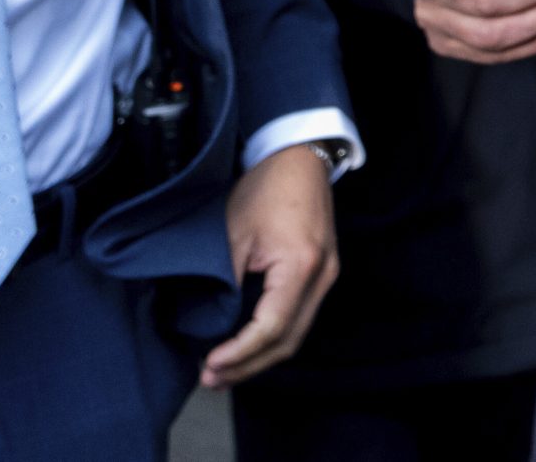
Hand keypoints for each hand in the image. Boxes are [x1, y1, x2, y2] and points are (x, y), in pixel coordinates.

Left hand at [200, 144, 339, 388]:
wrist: (298, 156)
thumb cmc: (266, 186)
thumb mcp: (234, 233)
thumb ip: (225, 280)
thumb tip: (209, 324)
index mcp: (301, 265)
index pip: (271, 327)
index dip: (239, 353)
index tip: (209, 364)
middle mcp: (323, 277)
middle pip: (288, 340)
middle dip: (248, 365)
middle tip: (209, 379)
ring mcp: (327, 277)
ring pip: (295, 334)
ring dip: (259, 357)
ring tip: (222, 370)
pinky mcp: (322, 274)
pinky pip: (298, 318)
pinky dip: (271, 338)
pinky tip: (246, 345)